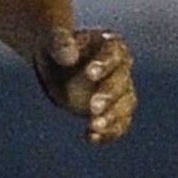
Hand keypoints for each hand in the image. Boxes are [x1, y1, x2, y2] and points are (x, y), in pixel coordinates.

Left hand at [37, 27, 135, 142]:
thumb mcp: (52, 39)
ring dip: (111, 117)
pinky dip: (108, 133)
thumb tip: (70, 57)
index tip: (90, 74)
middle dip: (109, 94)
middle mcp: (122, 67)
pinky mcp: (116, 110)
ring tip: (94, 126)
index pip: (113, 54)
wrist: (57, 65)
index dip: (104, 64)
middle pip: (121, 81)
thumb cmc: (57, 48)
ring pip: (125, 105)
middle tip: (93, 107)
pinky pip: (119, 123)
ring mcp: (121, 90)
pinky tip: (92, 137)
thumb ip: (60, 43)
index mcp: (111, 44)